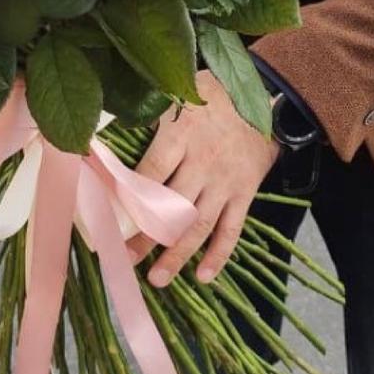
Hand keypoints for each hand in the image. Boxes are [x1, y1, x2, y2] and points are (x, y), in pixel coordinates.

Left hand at [128, 70, 279, 286]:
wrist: (266, 96)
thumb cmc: (211, 94)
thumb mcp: (176, 96)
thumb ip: (146, 116)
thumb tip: (107, 136)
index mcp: (180, 136)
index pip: (150, 173)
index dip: (129, 198)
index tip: (110, 217)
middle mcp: (202, 163)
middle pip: (172, 207)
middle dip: (147, 236)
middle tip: (125, 259)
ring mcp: (225, 182)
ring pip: (199, 225)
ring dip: (178, 255)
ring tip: (157, 279)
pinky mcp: (245, 193)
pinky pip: (232, 229)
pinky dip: (219, 255)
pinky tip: (203, 277)